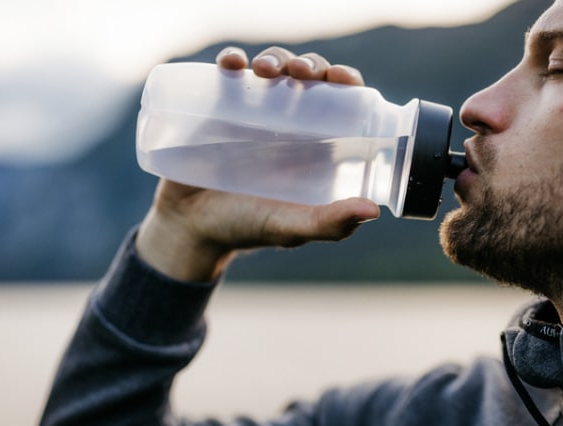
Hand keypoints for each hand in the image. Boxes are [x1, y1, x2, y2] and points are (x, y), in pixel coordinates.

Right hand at [135, 47, 378, 281]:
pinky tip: (231, 63)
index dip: (345, 82)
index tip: (341, 78)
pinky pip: (227, 74)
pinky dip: (231, 60)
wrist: (189, 228)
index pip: (340, 101)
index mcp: (315, 144)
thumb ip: (329, 224)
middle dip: (309, 65)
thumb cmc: (246, 228)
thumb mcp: (290, 228)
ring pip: (271, 68)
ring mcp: (251, 112)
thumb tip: (373, 210)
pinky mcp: (217, 107)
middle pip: (307, 77)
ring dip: (274, 58)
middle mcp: (287, 122)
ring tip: (265, 70)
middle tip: (300, 73)